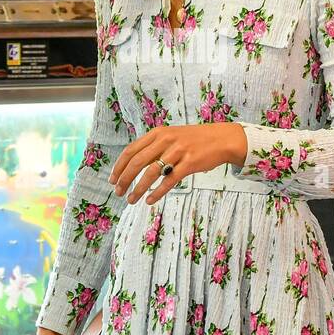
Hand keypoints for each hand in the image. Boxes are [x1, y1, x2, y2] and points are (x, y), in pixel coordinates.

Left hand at [109, 123, 246, 205]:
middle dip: (124, 179)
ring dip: (138, 188)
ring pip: (151, 173)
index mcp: (158, 133)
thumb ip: (154, 147)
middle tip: (118, 192)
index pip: (131, 150)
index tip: (112, 179)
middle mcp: (165, 140)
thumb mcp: (171, 136)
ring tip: (131, 199)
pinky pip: (169, 180)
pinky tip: (150, 200)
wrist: (221, 139)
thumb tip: (133, 164)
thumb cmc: (194, 140)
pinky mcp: (190, 163)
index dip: (119, 166)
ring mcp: (178, 151)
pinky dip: (157, 192)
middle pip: (137, 162)